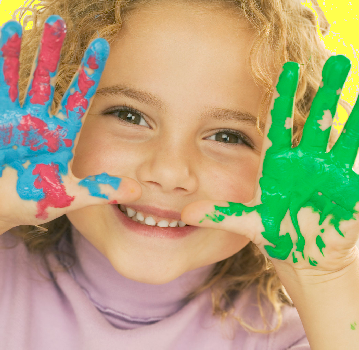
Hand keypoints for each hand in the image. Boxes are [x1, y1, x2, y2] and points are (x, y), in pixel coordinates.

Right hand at [0, 16, 139, 228]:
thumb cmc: (32, 202)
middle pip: (49, 81)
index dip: (89, 73)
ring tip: (30, 23)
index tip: (102, 46)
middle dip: (53, 52)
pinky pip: (1, 87)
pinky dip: (2, 64)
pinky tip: (7, 35)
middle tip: (59, 21)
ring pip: (23, 78)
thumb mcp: (69, 195)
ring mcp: (17, 119)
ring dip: (25, 53)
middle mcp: (40, 122)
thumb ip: (99, 190)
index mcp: (61, 136)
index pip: (79, 99)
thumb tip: (137, 191)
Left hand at [182, 55, 358, 273]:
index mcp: (278, 165)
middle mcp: (304, 162)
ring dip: (353, 113)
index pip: (279, 125)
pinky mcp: (346, 189)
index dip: (282, 98)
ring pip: (341, 137)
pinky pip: (357, 163)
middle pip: (315, 122)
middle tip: (338, 59)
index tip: (286, 69)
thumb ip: (220, 214)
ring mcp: (327, 173)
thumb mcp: (247, 222)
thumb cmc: (275, 233)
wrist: (303, 254)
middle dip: (326, 93)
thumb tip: (186, 214)